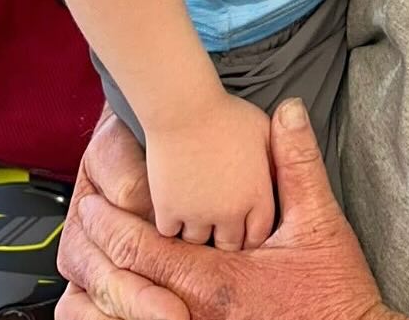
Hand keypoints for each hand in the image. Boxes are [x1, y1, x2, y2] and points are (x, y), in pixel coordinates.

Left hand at [66, 99, 398, 319]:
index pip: (146, 250)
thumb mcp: (320, 221)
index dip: (111, 224)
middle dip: (97, 252)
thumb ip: (296, 164)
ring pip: (132, 319)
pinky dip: (126, 317)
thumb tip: (288, 109)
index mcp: (219, 279)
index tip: (89, 202)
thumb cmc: (333, 288)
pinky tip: (110, 306)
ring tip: (80, 267)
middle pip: (126, 287)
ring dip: (102, 294)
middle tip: (75, 225)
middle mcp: (198, 315)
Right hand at [146, 91, 273, 250]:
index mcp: (258, 195)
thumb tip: (284, 174)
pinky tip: (174, 209)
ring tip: (196, 215)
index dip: (251, 231)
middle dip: (226, 236)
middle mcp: (231, 212)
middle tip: (219, 224)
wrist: (185, 108)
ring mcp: (198, 214)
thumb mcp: (266, 132)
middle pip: (229, 244)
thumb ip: (278, 160)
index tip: (244, 226)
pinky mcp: (169, 211)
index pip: (258, 234)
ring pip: (198, 241)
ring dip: (198, 230)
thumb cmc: (226, 114)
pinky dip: (171, 223)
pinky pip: (170, 233)